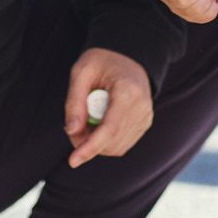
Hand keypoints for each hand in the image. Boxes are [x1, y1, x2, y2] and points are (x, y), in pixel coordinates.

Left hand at [64, 47, 152, 167]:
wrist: (127, 56)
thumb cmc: (101, 61)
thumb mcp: (81, 72)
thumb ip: (74, 101)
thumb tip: (72, 130)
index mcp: (127, 91)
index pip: (109, 129)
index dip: (90, 148)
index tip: (73, 161)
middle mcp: (142, 107)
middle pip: (111, 142)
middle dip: (86, 143)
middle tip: (72, 127)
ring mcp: (146, 116)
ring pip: (117, 147)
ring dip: (96, 144)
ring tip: (85, 122)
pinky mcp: (145, 123)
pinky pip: (122, 144)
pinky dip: (105, 142)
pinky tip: (98, 125)